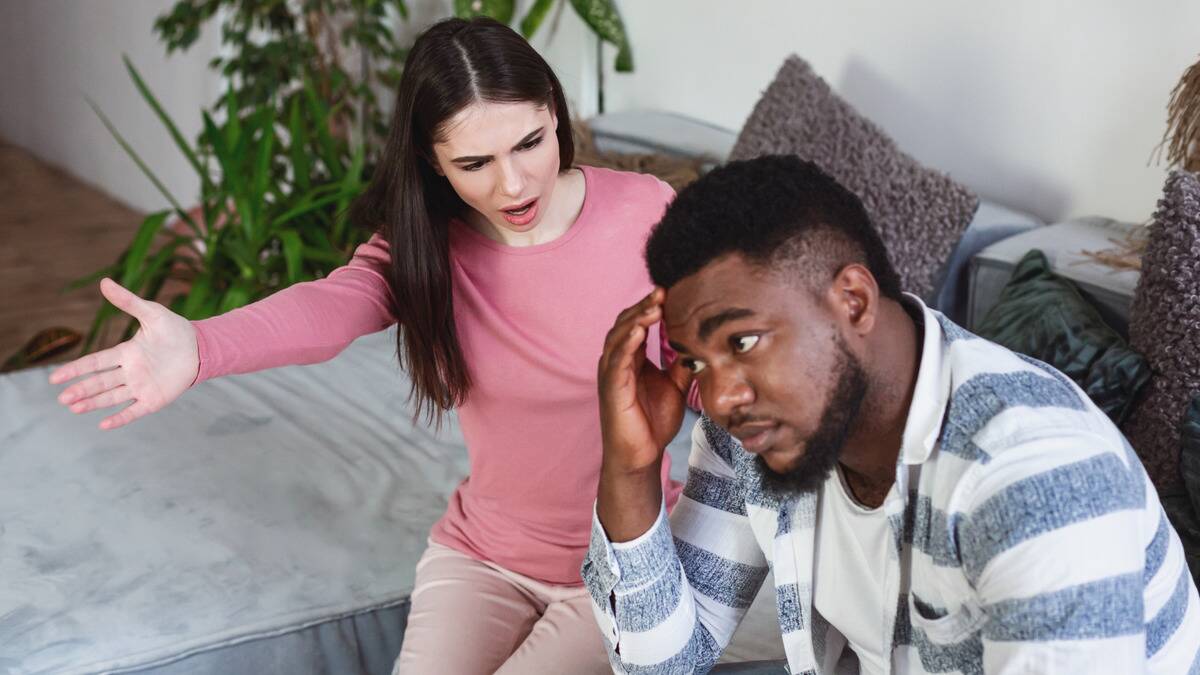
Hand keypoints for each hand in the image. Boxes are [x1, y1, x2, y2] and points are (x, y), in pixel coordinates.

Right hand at [49, 278, 198, 429]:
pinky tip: (103, 424)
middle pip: (99, 383)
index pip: (94, 363)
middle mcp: (129, 372)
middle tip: (63, 399)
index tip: (55, 378)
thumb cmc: (175, 330)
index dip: (75, 370)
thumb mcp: (151, 313)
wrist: (202, 347)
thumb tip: (104, 282)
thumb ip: (128, 302)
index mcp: (125, 353)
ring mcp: (141, 387)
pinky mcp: (154, 399)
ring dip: (93, 403)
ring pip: (111, 397)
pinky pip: (134, 411)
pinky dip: (120, 418)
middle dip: (81, 390)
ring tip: (74, 408)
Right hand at [597, 288, 691, 474]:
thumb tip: (698, 343)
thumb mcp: (674, 386)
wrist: (641, 456)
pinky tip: (638, 330)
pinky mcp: (612, 389)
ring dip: (635, 319)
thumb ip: (680, 364)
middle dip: (643, 307)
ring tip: (653, 305)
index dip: (650, 308)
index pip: (637, 324)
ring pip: (619, 337)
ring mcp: (611, 374)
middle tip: (662, 291)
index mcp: (631, 360)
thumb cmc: (653, 423)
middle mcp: (617, 362)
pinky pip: (617, 360)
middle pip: (625, 324)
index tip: (668, 292)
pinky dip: (626, 343)